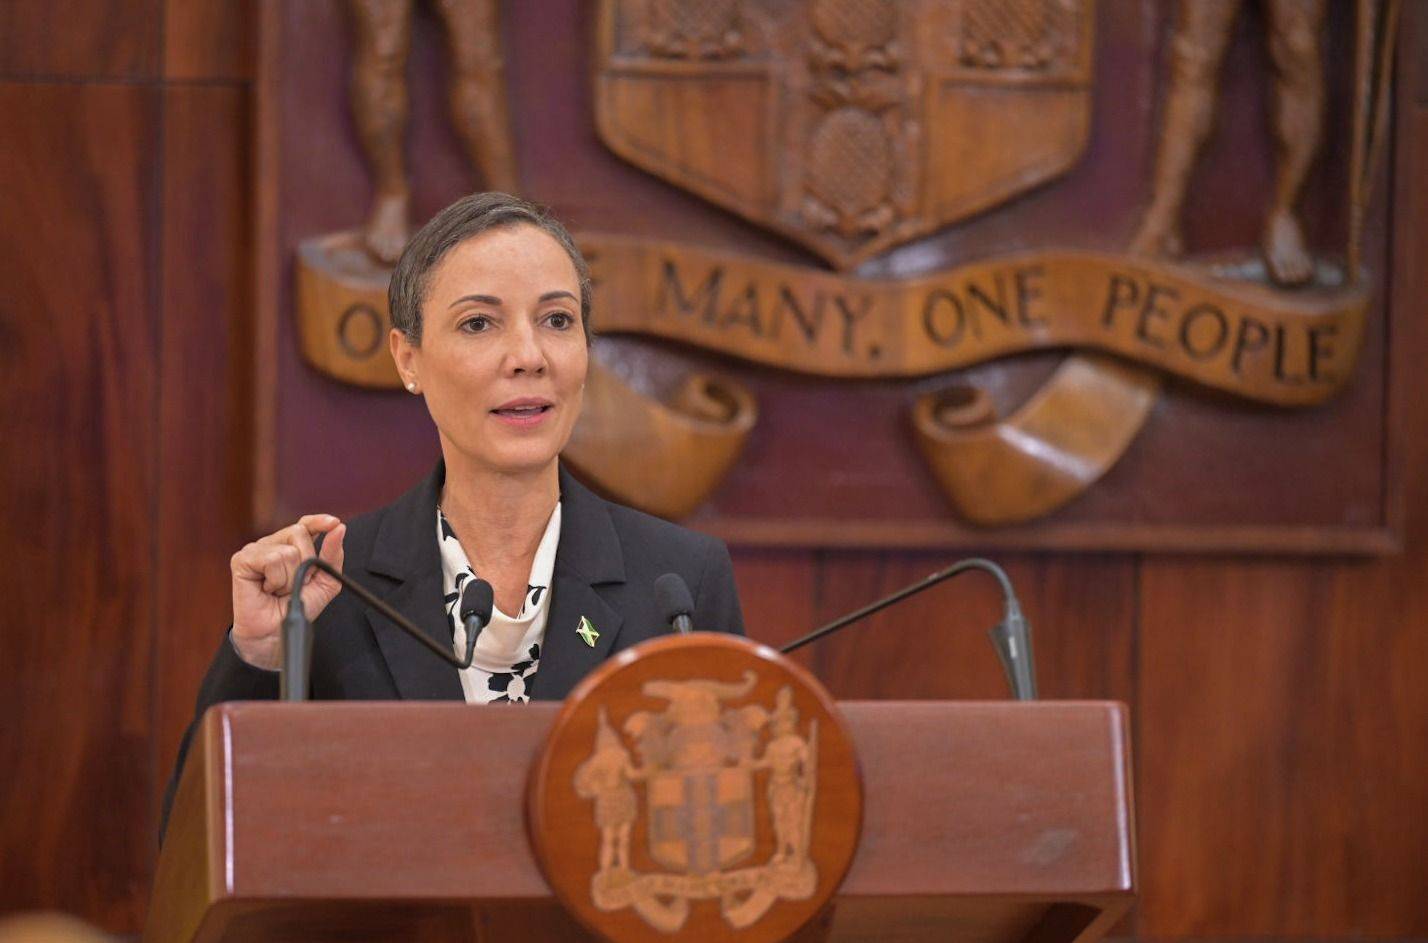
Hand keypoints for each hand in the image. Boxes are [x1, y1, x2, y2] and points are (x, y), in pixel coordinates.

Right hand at [230, 515, 345, 669]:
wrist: (274, 633)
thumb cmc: (296, 606)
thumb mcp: (325, 581)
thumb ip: (332, 555)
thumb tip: (339, 528)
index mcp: (291, 546)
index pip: (305, 524)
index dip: (319, 521)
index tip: (334, 523)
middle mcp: (273, 543)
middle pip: (299, 533)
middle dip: (305, 563)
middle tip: (295, 584)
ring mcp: (256, 549)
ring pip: (287, 551)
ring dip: (290, 577)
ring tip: (279, 589)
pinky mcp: (242, 559)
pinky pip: (271, 560)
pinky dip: (276, 579)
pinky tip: (267, 589)